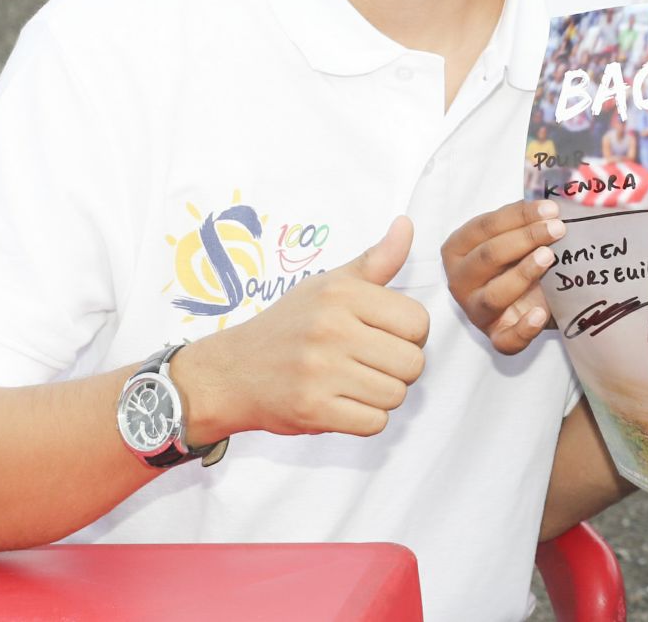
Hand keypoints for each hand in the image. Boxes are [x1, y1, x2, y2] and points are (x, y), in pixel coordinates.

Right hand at [175, 216, 428, 439]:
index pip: (417, 321)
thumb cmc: (289, 325)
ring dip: (382, 396)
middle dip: (399, 369)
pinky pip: (374, 424)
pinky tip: (343, 403)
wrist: (230, 373)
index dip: (410, 335)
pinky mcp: (312, 409)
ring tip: (354, 382)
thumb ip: (376, 261)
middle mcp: (332, 328)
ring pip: (396, 395)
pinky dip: (365, 419)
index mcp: (342, 293)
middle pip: (413, 363)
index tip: (386, 336)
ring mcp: (321, 371)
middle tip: (370, 364)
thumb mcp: (328, 284)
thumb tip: (406, 224)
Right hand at [443, 199, 564, 353]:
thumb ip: (524, 221)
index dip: (518, 215)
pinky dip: (524, 329)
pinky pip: (507, 339)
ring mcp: (476, 311)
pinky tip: (541, 314)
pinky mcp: (497, 336)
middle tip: (557, 229)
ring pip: (494, 295)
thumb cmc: (516, 259)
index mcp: (458, 248)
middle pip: (489, 256)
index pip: (485, 226)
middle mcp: (461, 280)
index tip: (550, 209)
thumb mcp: (514, 237)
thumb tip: (553, 204)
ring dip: (523, 274)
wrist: (527, 297)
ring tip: (549, 257)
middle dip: (525, 239)